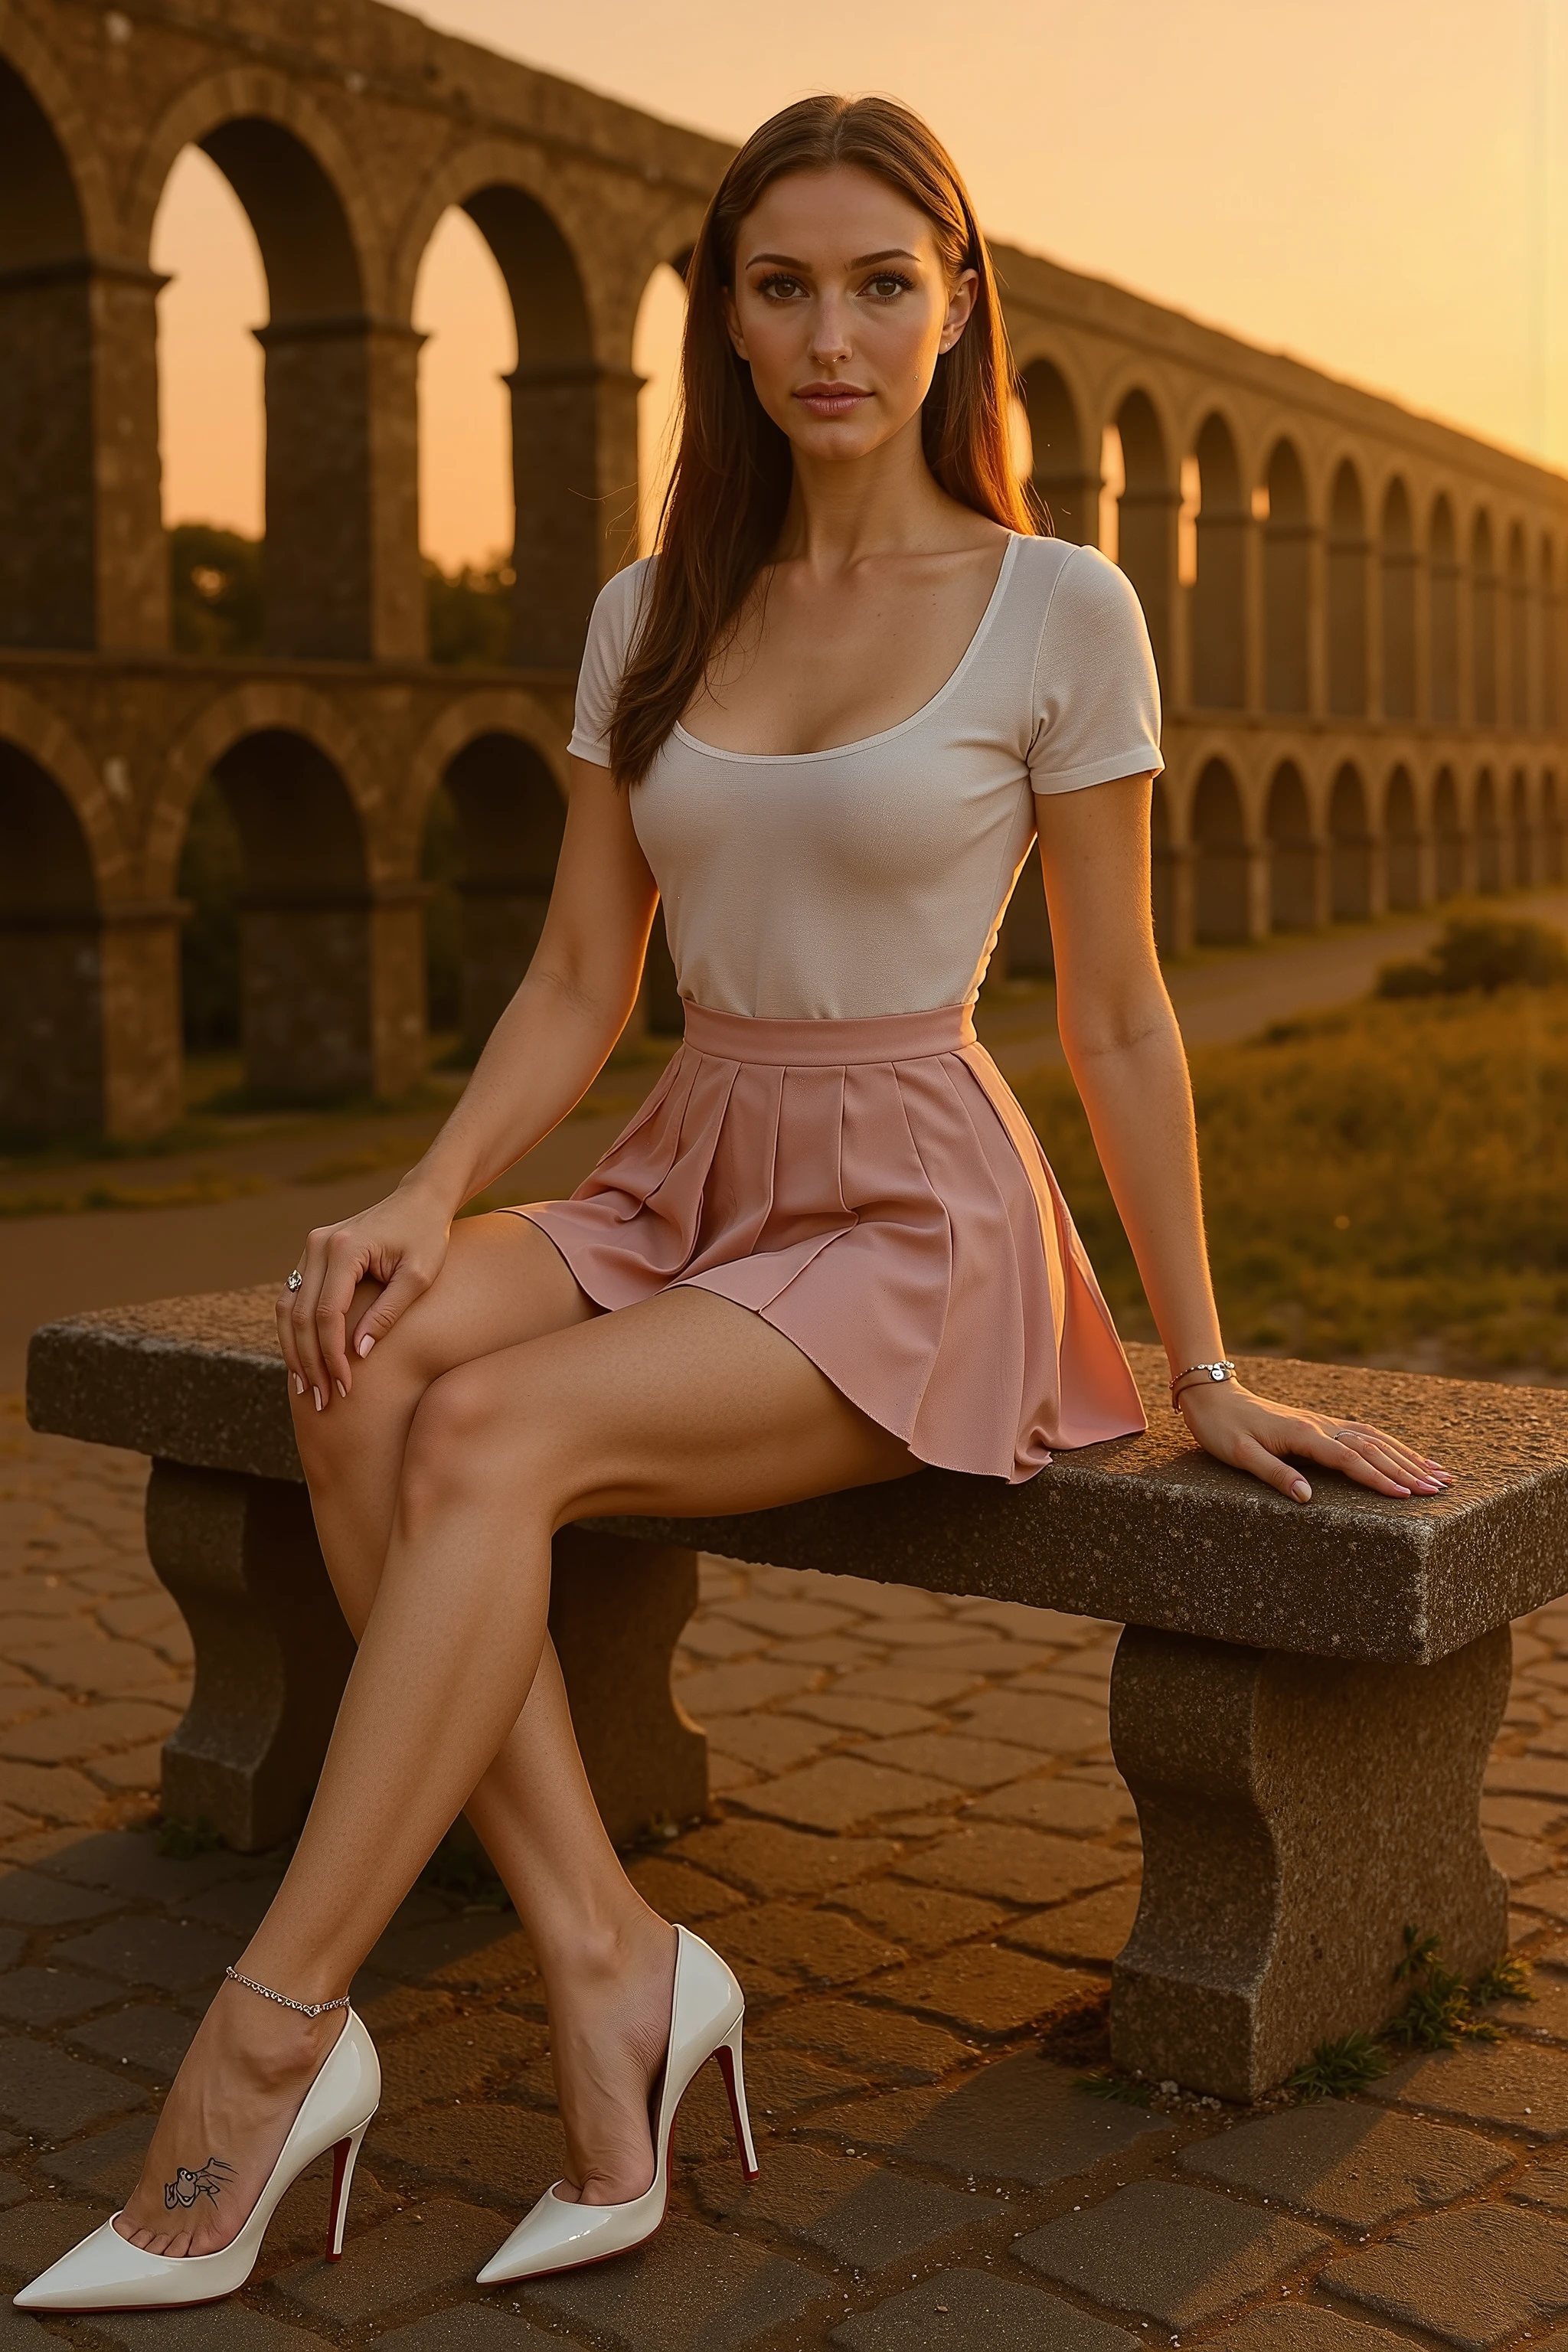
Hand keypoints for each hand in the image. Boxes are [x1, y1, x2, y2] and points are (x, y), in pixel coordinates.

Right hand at [276, 1178, 451, 1411]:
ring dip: (295, 1352)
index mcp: (346, 1248)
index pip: (328, 1313)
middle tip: (321, 1400)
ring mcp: (310, 1248)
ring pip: (287, 1309)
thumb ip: (388, 1313)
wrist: (418, 1202)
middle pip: (301, 1316)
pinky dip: (295, 1333)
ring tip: (307, 1389)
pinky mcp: (310, 1256)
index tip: (346, 1387)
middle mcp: (319, 1245)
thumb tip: (359, 1354)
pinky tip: (304, 1362)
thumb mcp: (419, 1276)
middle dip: (310, 1362)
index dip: (333, 1355)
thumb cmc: (426, 1238)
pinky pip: (293, 1299)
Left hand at [1176, 1378, 1452, 1503]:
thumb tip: (1307, 1499)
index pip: (1350, 1459)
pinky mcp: (1321, 1424)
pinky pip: (1364, 1433)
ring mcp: (1323, 1423)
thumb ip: (1273, 1474)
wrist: (1212, 1395)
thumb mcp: (1239, 1455)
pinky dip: (1390, 1445)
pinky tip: (1407, 1455)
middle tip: (1439, 1489)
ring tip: (1439, 1473)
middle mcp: (1320, 1425)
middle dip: (1408, 1470)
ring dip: (1408, 1456)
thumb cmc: (1221, 1428)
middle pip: (1372, 1448)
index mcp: (1303, 1434)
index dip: (1379, 1479)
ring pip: (1375, 1438)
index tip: (1406, 1496)